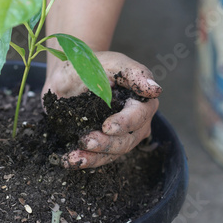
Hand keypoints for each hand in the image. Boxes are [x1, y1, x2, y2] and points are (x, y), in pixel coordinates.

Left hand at [42, 51, 161, 168]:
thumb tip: (155, 89)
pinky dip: (83, 160)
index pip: (139, 116)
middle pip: (127, 140)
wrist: (68, 75)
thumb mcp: (113, 62)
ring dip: (93, 157)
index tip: (107, 127)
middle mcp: (134, 123)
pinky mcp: (100, 144)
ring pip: (112, 153)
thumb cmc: (94, 64)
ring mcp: (117, 136)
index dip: (125, 123)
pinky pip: (96, 157)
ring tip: (74, 157)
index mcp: (141, 101)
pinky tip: (68, 160)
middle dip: (107, 144)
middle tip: (86, 141)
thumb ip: (134, 73)